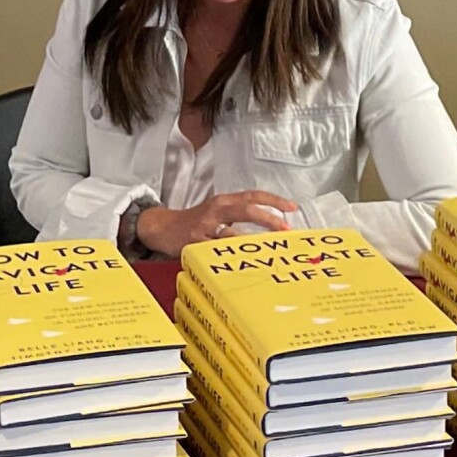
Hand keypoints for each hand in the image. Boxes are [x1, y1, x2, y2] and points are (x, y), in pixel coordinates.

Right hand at [136, 190, 297, 257]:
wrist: (163, 226)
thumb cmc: (195, 221)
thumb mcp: (217, 211)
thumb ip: (239, 214)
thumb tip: (269, 223)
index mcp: (224, 200)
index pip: (253, 195)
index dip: (274, 200)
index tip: (292, 207)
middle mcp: (216, 209)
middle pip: (247, 209)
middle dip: (269, 219)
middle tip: (286, 229)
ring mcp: (206, 226)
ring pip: (233, 231)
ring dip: (253, 241)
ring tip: (269, 249)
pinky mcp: (195, 241)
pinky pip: (216, 249)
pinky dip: (229, 254)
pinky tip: (242, 261)